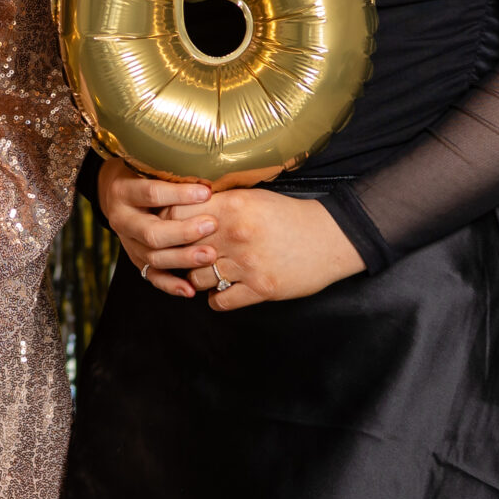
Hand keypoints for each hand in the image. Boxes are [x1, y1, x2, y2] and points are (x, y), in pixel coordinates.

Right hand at [96, 155, 218, 298]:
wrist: (115, 191)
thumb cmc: (141, 173)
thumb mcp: (148, 165)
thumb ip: (171, 171)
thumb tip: (210, 172)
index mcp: (123, 191)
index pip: (151, 193)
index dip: (179, 194)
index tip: (207, 191)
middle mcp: (121, 219)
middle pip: (151, 232)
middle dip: (183, 232)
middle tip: (211, 226)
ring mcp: (127, 242)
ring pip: (153, 257)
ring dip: (182, 259)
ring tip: (210, 256)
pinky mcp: (135, 258)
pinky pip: (152, 276)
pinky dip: (171, 285)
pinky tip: (190, 290)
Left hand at [178, 185, 364, 310]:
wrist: (330, 238)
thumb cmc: (289, 215)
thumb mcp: (252, 197)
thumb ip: (219, 202)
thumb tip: (183, 205)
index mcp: (231, 206)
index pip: (176, 214)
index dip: (168, 223)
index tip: (170, 229)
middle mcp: (233, 235)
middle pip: (182, 248)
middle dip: (178, 253)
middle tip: (181, 256)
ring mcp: (246, 264)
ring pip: (196, 278)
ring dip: (197, 278)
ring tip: (205, 274)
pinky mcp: (260, 288)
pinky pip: (220, 301)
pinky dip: (217, 299)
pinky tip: (222, 291)